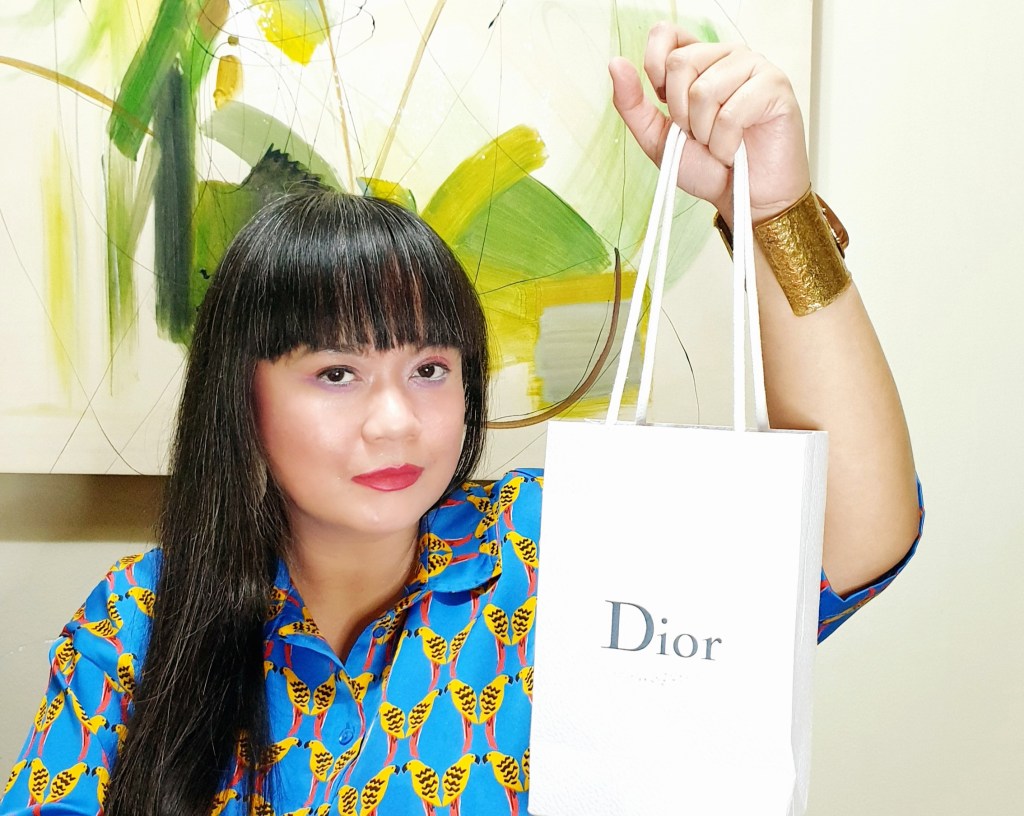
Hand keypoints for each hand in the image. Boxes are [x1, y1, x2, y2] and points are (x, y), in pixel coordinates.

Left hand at [609, 22, 810, 223]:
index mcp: (699, 61)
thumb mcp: (657, 137)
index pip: (666, 34)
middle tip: (698, 134)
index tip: (663, 101)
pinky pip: (732, 112)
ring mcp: (754, 67)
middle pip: (680, 63)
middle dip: (680, 113)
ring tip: (720, 143)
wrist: (744, 199)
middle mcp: (726, 56)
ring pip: (705, 89)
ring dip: (705, 132)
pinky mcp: (775, 86)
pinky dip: (725, 143)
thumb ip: (633, 103)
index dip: (655, 68)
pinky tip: (736, 149)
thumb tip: (616, 64)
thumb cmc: (709, 168)